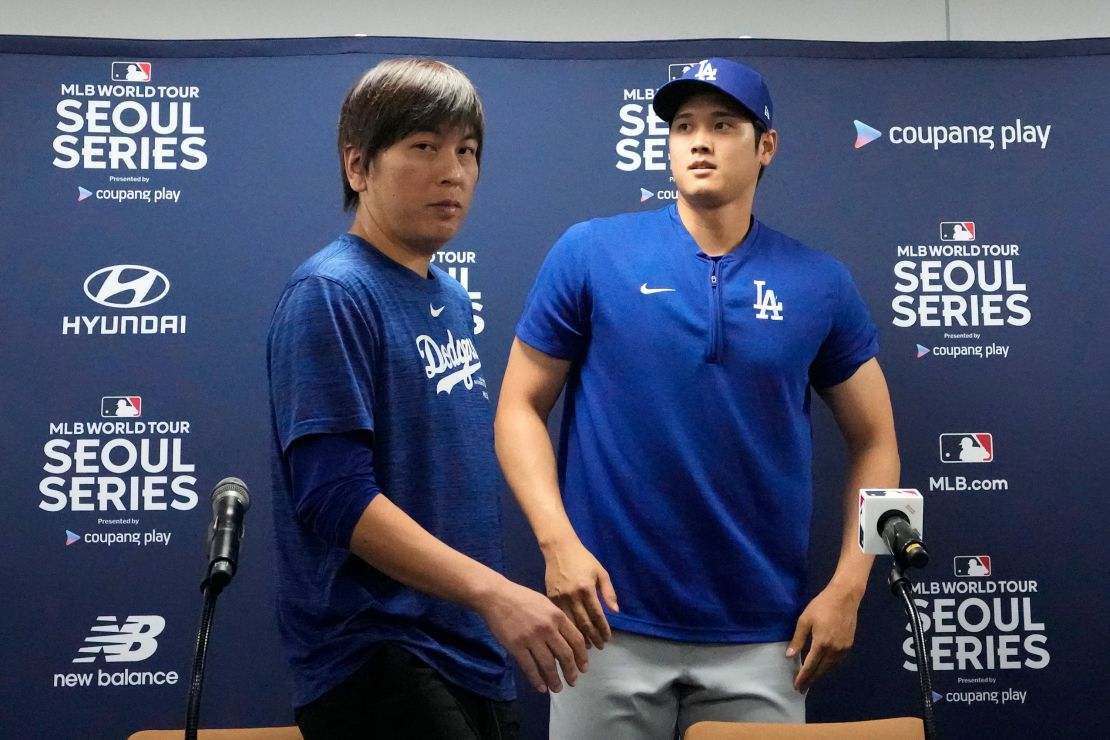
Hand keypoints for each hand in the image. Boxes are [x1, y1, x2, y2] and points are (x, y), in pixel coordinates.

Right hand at [477, 579, 588, 693]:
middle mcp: (547, 628)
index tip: (583, 668)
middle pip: (565, 655)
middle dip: (571, 672)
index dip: (582, 657)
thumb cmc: (521, 598)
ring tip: (557, 688)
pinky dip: (537, 680)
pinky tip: (541, 687)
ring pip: (548, 665)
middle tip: (573, 682)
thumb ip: (557, 621)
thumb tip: (567, 641)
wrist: (496, 596)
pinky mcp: (516, 646)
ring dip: (555, 680)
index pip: (576, 640)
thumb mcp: (545, 604)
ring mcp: (531, 638)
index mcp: (557, 616)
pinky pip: (529, 667)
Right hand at [543, 539, 618, 648]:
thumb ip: (608, 592)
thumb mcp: (601, 572)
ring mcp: (559, 597)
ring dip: (580, 637)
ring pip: (571, 623)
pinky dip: (567, 629)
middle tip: (600, 646)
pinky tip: (572, 637)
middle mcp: (572, 595)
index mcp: (586, 588)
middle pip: (584, 622)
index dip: (603, 629)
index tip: (607, 638)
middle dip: (593, 637)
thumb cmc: (583, 560)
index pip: (597, 614)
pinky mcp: (550, 598)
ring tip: (587, 647)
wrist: (559, 549)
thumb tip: (615, 611)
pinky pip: (560, 618)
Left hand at [785, 584, 861, 691]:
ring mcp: (843, 648)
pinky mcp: (849, 645)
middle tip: (803, 688)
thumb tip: (789, 656)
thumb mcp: (805, 620)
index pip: (810, 666)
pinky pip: (838, 661)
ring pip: (831, 667)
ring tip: (812, 680)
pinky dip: (830, 667)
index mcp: (821, 643)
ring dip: (821, 674)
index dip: (803, 677)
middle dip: (811, 680)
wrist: (844, 597)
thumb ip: (798, 639)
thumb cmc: (821, 606)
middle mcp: (834, 650)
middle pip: (821, 670)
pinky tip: (824, 667)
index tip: (797, 686)